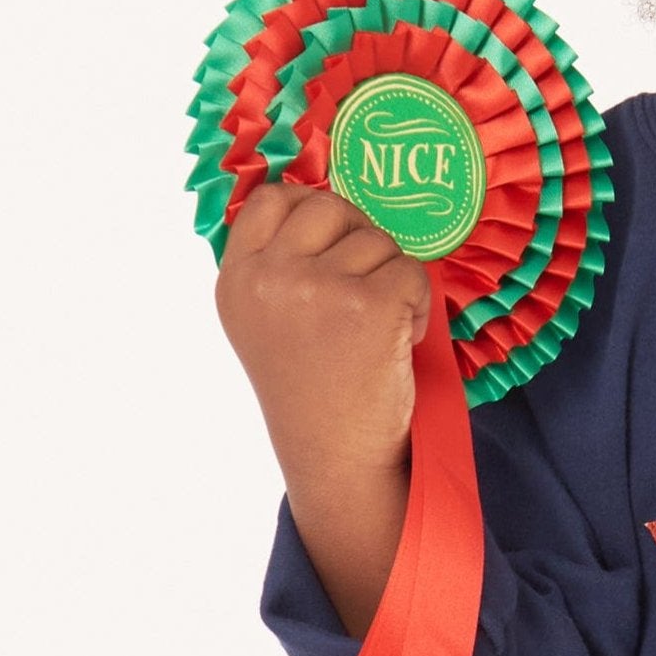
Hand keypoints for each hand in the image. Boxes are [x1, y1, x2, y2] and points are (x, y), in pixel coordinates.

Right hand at [216, 178, 431, 479]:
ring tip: (376, 328)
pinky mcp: (369, 305)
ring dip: (391, 277)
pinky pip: (411, 270)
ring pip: (376, 240)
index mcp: (236, 280)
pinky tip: (399, 340)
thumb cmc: (311, 390)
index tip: (331, 242)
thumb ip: (277, 263)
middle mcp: (269, 279)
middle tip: (363, 289)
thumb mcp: (264, 320)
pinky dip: (418, 302)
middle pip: (329, 206)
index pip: (271, 198)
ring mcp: (317, 288)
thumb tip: (320, 202)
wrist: (336, 457)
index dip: (311, 208)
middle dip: (358, 238)